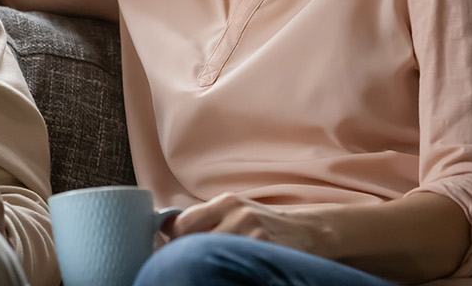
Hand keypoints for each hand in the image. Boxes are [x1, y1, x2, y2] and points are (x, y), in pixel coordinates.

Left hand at [171, 193, 337, 255]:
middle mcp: (240, 215)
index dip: (173, 239)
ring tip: (213, 265)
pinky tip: (231, 270)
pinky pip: (235, 266)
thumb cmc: (262, 223)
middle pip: (194, 241)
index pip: (183, 222)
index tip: (172, 247)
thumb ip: (204, 218)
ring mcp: (255, 236)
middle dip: (187, 254)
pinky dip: (228, 270)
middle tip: (188, 261)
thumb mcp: (234, 211)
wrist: (306, 230)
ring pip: (212, 256)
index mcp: (227, 202)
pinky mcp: (267, 253)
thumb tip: (165, 227)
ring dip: (207, 264)